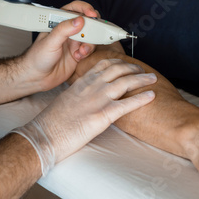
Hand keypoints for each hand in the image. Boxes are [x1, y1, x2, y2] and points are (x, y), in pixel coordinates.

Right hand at [13, 59, 156, 174]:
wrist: (45, 135)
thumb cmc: (53, 122)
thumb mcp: (66, 100)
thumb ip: (79, 94)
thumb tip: (87, 97)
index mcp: (82, 82)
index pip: (103, 65)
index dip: (119, 62)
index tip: (127, 63)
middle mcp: (91, 87)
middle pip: (118, 70)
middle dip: (134, 69)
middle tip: (144, 71)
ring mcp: (97, 100)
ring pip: (126, 83)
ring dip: (142, 80)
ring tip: (153, 79)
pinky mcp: (102, 115)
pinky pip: (127, 104)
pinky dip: (141, 99)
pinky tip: (151, 96)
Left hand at [20, 0, 98, 90]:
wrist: (36, 77)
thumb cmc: (37, 57)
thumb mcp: (50, 41)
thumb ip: (64, 30)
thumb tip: (78, 20)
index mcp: (59, 22)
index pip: (74, 9)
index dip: (85, 9)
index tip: (91, 14)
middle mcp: (68, 31)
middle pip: (86, 22)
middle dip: (92, 27)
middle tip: (93, 33)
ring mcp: (74, 42)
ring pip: (90, 36)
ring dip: (89, 43)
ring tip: (81, 50)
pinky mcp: (78, 54)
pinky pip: (89, 49)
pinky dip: (86, 52)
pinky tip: (78, 56)